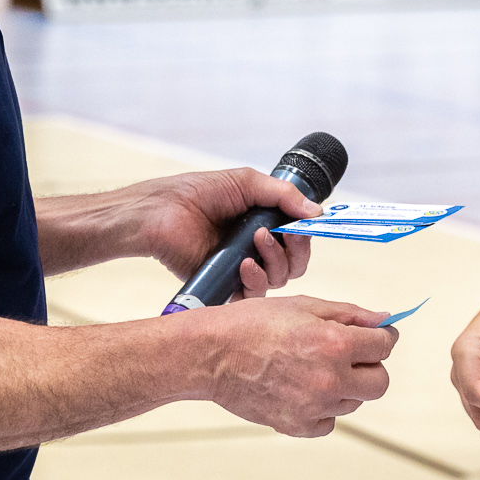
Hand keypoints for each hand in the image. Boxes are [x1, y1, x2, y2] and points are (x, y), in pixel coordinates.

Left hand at [111, 168, 319, 296]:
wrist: (162, 212)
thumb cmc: (198, 193)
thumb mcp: (246, 183)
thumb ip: (283, 195)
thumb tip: (317, 211)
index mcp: (264, 224)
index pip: (297, 241)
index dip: (305, 236)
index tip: (303, 226)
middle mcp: (256, 249)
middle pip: (295, 264)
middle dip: (295, 250)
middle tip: (278, 234)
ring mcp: (241, 269)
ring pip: (279, 280)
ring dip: (275, 260)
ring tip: (254, 240)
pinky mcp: (225, 286)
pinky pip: (253, 296)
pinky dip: (255, 281)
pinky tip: (244, 265)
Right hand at [201, 295, 397, 436]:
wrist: (211, 355)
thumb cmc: (252, 324)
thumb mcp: (304, 305)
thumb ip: (350, 315)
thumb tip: (383, 321)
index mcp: (334, 343)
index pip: (384, 346)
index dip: (382, 337)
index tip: (375, 336)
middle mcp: (329, 378)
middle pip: (380, 383)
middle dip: (371, 366)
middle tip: (351, 355)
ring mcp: (314, 407)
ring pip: (353, 402)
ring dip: (344, 386)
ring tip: (312, 368)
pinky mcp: (298, 426)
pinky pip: (329, 422)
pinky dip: (322, 408)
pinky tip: (302, 388)